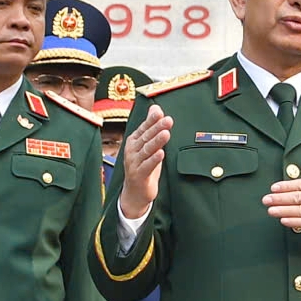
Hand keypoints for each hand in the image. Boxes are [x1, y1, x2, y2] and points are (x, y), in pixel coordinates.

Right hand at [120, 104, 170, 221]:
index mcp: (134, 142)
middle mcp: (132, 151)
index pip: (143, 128)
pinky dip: (154, 160)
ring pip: (146, 151)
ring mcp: (134, 163)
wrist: (135, 192)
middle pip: (146, 138)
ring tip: (166, 133)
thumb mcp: (147, 145)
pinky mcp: (139, 175)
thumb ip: (151, 127)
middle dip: (157, 128)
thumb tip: (156, 107)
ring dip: (156, 142)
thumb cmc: (143, 165)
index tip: (159, 112)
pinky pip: (147, 166)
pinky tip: (161, 153)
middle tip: (168, 120)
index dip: (151, 120)